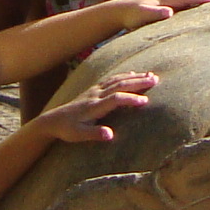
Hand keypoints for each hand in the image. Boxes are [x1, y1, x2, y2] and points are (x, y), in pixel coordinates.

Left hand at [34, 70, 156, 142]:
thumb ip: (95, 134)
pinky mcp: (94, 89)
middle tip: (156, 79)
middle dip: (139, 82)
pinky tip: (133, 74)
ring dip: (135, 77)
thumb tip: (111, 135)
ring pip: (117, 80)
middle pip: (120, 85)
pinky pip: (112, 79)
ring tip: (151, 75)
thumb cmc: (67, 130)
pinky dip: (124, 75)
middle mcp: (96, 95)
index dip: (130, 99)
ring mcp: (95, 90)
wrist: (53, 120)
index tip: (146, 101)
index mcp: (94, 106)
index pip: (115, 99)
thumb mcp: (79, 135)